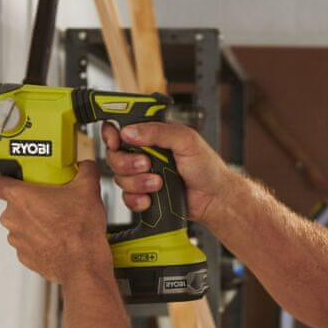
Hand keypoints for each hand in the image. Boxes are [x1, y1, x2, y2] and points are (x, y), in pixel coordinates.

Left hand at [0, 161, 112, 284]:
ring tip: (57, 221)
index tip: (16, 179)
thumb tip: (86, 167)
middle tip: (50, 201)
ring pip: (21, 225)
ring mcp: (17, 239)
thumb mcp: (88, 189)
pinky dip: (40, 240)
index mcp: (20, 197)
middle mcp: (13, 218)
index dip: (6, 180)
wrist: (83, 263)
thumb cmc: (79, 231)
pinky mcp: (25, 256)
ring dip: (34, 222)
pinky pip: (28, 243)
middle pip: (13, 204)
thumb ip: (85, 170)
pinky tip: (57, 237)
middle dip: (30, 202)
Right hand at [102, 121, 232, 224]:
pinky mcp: (144, 194)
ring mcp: (142, 175)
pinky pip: (126, 198)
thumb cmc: (207, 167)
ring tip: (159, 183)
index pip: (121, 128)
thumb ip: (158, 132)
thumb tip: (130, 131)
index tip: (117, 141)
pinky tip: (151, 198)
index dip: (112, 134)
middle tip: (147, 164)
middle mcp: (144, 153)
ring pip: (119, 178)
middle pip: (114, 155)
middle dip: (127, 163)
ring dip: (137, 182)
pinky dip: (137, 200)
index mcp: (152, 135)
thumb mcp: (186, 140)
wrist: (214, 198)